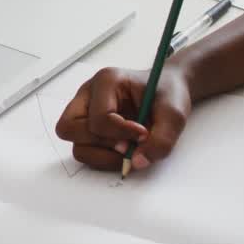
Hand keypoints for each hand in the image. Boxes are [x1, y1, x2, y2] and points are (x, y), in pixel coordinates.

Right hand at [54, 65, 192, 171]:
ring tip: (128, 151)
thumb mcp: (174, 114)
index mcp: (107, 80)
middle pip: (69, 128)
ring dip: (102, 155)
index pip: (98, 117)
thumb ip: (162, 140)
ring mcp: (85, 111)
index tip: (143, 134)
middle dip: (100, 144)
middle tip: (126, 146)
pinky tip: (123, 150)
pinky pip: (85, 151)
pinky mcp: (88, 128)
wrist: (168, 92)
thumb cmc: (167, 94)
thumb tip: (137, 162)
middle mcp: (88, 94)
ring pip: (76, 145)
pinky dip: (103, 158)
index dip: (121, 133)